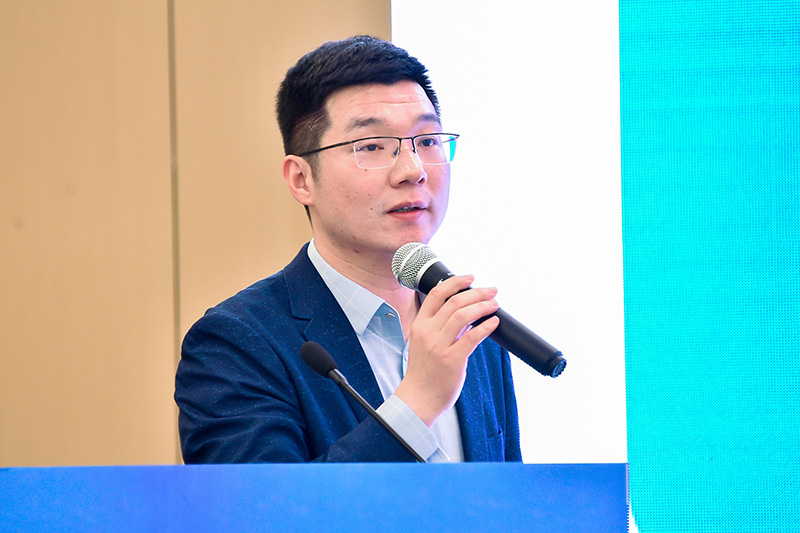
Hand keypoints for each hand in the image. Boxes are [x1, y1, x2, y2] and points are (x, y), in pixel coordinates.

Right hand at [394, 275, 499, 425]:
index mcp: (420, 325)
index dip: (455, 282)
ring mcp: (440, 345)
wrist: (418, 398)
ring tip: (494, 304)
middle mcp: (428, 332)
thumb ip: (440, 327)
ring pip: (464, 315)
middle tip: (491, 290)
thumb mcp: (424, 343)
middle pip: (455, 302)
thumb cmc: (423, 372)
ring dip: (483, 306)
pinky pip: (472, 337)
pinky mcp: (453, 359)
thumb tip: (465, 313)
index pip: (437, 294)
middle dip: (477, 292)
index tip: (470, 277)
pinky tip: (494, 322)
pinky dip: (486, 327)